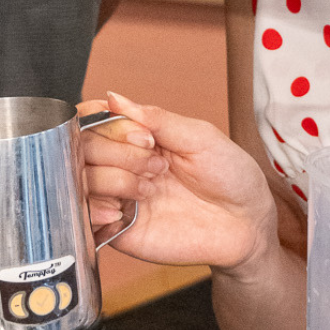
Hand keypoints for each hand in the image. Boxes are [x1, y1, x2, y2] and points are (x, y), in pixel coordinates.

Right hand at [80, 92, 277, 273]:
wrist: (248, 223)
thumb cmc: (230, 175)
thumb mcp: (199, 136)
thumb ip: (155, 118)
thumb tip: (113, 98)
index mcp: (138, 138)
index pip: (93, 121)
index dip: (102, 121)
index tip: (137, 133)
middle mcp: (123, 165)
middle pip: (84, 148)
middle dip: (116, 151)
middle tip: (153, 162)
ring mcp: (120, 197)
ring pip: (82, 180)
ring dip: (114, 179)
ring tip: (148, 188)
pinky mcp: (120, 231)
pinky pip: (87, 218)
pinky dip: (97, 210)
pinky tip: (122, 210)